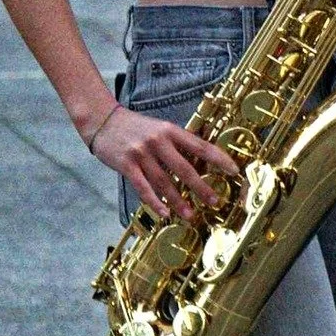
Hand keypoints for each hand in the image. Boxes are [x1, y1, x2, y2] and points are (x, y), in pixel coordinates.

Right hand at [91, 107, 242, 220]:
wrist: (102, 120)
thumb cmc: (136, 127)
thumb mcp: (160, 128)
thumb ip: (178, 143)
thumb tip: (201, 161)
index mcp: (170, 131)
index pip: (200, 146)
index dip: (219, 159)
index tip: (234, 171)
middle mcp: (158, 142)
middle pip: (184, 168)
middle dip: (201, 187)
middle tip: (214, 201)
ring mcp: (141, 154)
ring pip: (164, 182)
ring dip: (179, 201)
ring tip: (191, 215)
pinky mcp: (126, 165)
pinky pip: (143, 187)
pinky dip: (155, 202)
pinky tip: (165, 213)